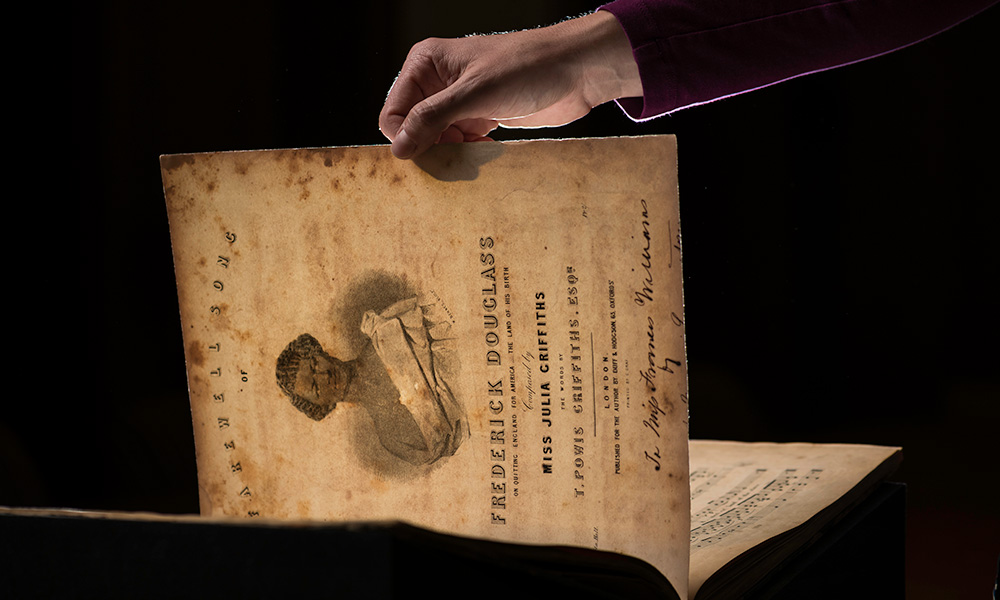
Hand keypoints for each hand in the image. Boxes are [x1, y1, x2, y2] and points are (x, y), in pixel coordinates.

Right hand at [379, 11, 640, 158]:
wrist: (576, 72)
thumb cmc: (527, 68)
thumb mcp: (475, 93)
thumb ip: (432, 119)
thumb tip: (398, 148)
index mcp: (426, 64)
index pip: (393, 112)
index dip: (406, 138)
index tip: (430, 153)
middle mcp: (437, 82)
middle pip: (412, 129)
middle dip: (428, 148)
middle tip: (453, 159)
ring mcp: (458, 102)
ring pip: (435, 140)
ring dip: (450, 155)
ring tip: (472, 155)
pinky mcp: (479, 118)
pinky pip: (459, 145)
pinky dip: (467, 154)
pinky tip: (485, 150)